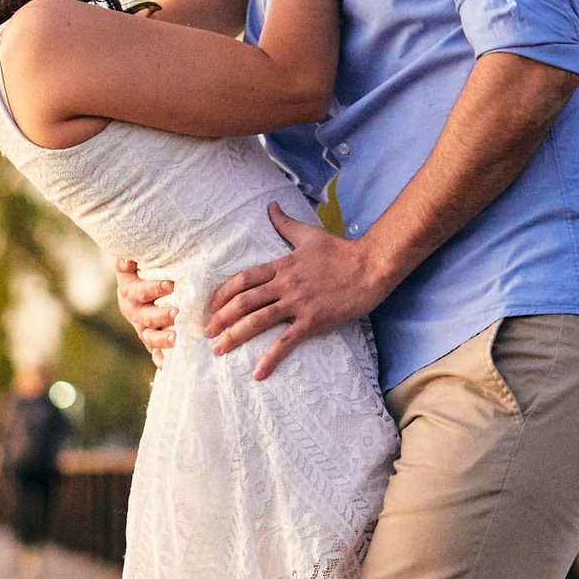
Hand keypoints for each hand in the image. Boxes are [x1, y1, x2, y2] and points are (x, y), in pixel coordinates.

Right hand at [115, 258, 176, 363]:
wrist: (137, 286)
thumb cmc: (142, 270)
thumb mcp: (133, 263)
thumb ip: (127, 260)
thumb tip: (128, 259)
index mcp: (129, 292)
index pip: (140, 291)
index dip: (154, 289)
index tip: (170, 284)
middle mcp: (134, 311)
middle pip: (145, 316)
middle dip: (161, 316)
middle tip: (177, 314)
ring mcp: (141, 328)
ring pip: (149, 336)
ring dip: (161, 339)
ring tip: (175, 338)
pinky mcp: (149, 340)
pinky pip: (154, 351)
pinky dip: (159, 358)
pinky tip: (167, 365)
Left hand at [206, 202, 390, 377]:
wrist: (372, 265)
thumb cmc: (342, 250)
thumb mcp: (309, 234)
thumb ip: (285, 223)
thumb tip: (271, 205)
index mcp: (282, 265)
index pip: (243, 279)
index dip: (223, 294)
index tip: (210, 307)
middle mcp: (285, 285)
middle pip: (244, 302)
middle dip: (221, 318)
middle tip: (206, 332)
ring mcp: (298, 304)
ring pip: (258, 321)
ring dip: (235, 336)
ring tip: (218, 349)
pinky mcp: (313, 321)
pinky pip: (286, 342)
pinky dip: (270, 358)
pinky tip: (257, 373)